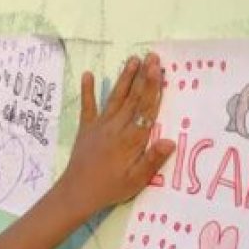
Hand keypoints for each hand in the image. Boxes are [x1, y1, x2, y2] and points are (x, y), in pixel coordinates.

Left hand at [58, 53, 174, 214]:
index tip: (157, 68)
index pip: (146, 109)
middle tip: (151, 56)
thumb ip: (153, 160)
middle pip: (133, 98)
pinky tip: (88, 74)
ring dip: (124, 78)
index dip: (152, 87)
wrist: (77, 192)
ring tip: (132, 60)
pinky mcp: (86, 129)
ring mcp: (100, 126)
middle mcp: (116, 128)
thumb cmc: (110, 188)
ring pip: (115, 98)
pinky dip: (87, 91)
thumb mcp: (136, 180)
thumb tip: (170, 140)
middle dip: (142, 76)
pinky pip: (88, 107)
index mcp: (132, 140)